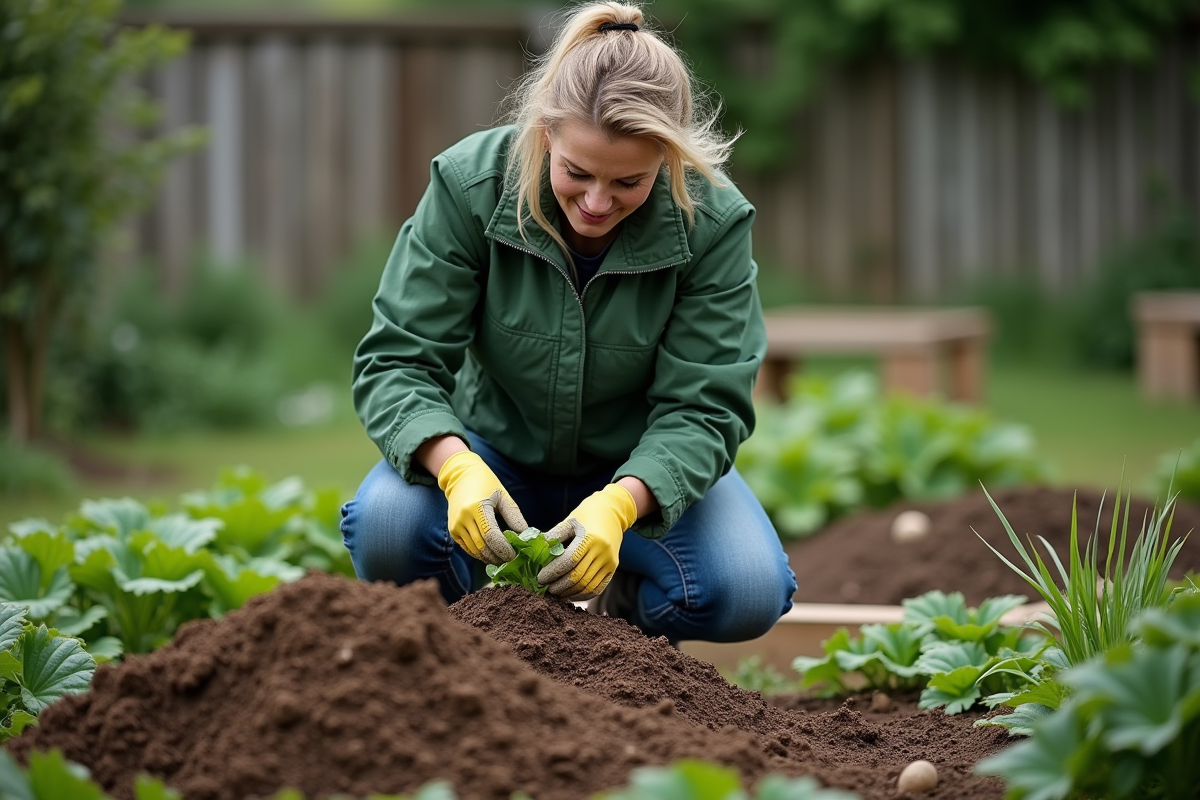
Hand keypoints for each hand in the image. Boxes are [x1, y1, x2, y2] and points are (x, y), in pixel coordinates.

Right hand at [436, 450, 527, 564]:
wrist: (461, 476)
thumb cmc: (486, 484)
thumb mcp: (503, 495)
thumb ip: (514, 515)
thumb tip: (524, 535)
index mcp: (477, 507)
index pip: (491, 535)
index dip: (504, 548)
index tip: (515, 555)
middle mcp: (464, 517)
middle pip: (482, 546)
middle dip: (498, 556)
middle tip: (511, 560)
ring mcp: (456, 525)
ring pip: (474, 550)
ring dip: (489, 558)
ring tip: (503, 559)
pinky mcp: (453, 530)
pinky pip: (467, 548)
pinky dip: (480, 554)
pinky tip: (491, 555)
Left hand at [537, 483, 637, 599]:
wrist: (612, 512)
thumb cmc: (586, 515)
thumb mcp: (569, 521)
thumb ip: (554, 537)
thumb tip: (535, 551)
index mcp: (590, 537)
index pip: (569, 560)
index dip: (553, 571)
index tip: (540, 578)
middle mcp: (602, 551)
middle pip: (578, 576)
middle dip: (559, 586)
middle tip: (545, 588)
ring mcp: (609, 561)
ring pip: (587, 586)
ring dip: (569, 593)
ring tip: (555, 593)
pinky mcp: (612, 568)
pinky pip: (597, 588)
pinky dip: (582, 595)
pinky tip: (569, 595)